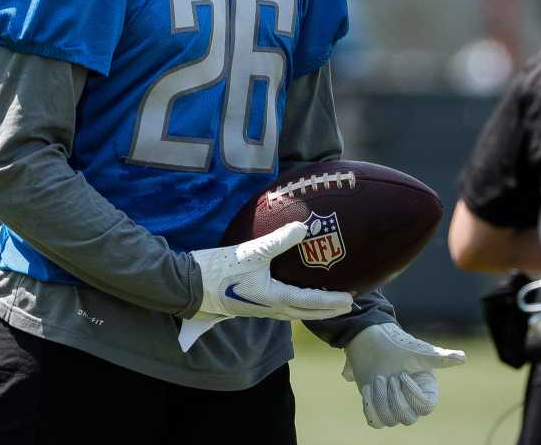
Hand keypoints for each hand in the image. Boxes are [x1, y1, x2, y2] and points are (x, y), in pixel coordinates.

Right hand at [189, 221, 352, 322]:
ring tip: (326, 301)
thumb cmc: (221, 270)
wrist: (190, 284)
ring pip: (293, 312)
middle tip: (346, 305)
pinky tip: (294, 292)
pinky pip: (281, 307)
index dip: (331, 301)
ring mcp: (259, 309)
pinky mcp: (250, 305)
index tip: (350, 300)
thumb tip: (304, 227)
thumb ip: (279, 240)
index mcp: (275, 298)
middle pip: (305, 313)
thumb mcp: (252, 252)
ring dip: (311, 309)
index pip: (310, 302)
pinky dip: (296, 303)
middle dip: (327, 311)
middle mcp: (270, 308)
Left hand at [342, 323, 465, 427]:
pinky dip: (370, 406)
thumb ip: (440, 358)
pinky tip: (368, 387)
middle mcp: (412, 402)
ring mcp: (394, 406)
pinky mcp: (378, 408)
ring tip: (377, 378)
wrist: (370, 342)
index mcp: (426, 390)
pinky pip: (375, 422)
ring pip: (390, 420)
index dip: (412, 394)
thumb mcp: (418, 352)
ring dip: (380, 398)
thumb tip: (463, 358)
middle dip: (393, 397)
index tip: (402, 374)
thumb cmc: (396, 345)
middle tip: (386, 376)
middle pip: (407, 418)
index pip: (425, 407)